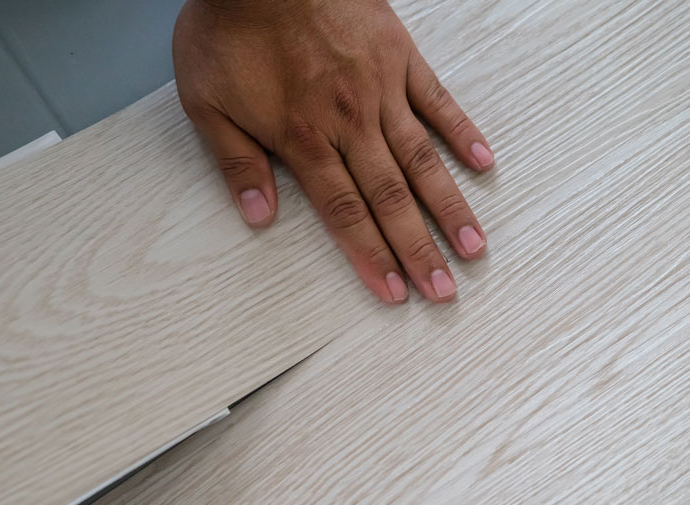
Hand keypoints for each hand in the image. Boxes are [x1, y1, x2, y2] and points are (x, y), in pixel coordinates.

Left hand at [173, 0, 492, 303]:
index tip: (394, 291)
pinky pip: (438, 99)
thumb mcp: (206, 101)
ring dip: (447, 206)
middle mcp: (348, 120)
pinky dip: (461, 132)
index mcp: (301, 136)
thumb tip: (258, 217)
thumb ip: (236, 161)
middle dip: (418, 249)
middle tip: (444, 291)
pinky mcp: (399, 54)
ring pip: (421, 158)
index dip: (371, 255)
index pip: (344, 211)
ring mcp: (379, 86)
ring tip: (473, 246)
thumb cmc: (228, 28)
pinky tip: (483, 164)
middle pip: (390, 197)